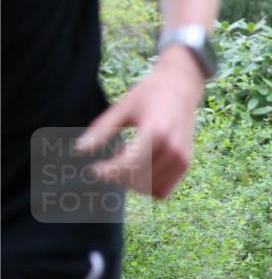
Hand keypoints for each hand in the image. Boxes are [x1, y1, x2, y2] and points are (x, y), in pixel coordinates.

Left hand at [76, 47, 203, 198]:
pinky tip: (142, 166)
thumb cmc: (149, 94)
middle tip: (110, 160)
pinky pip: (163, 190)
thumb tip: (79, 150)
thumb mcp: (122, 108)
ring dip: (133, 181)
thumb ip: (102, 130)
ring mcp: (181, 159)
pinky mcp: (184, 164)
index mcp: (156, 132)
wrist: (181, 88)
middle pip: (138, 179)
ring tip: (128, 158)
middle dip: (118, 176)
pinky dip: (148, 186)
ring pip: (150, 189)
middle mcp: (173, 149)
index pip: (129, 164)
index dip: (108, 171)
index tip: (93, 169)